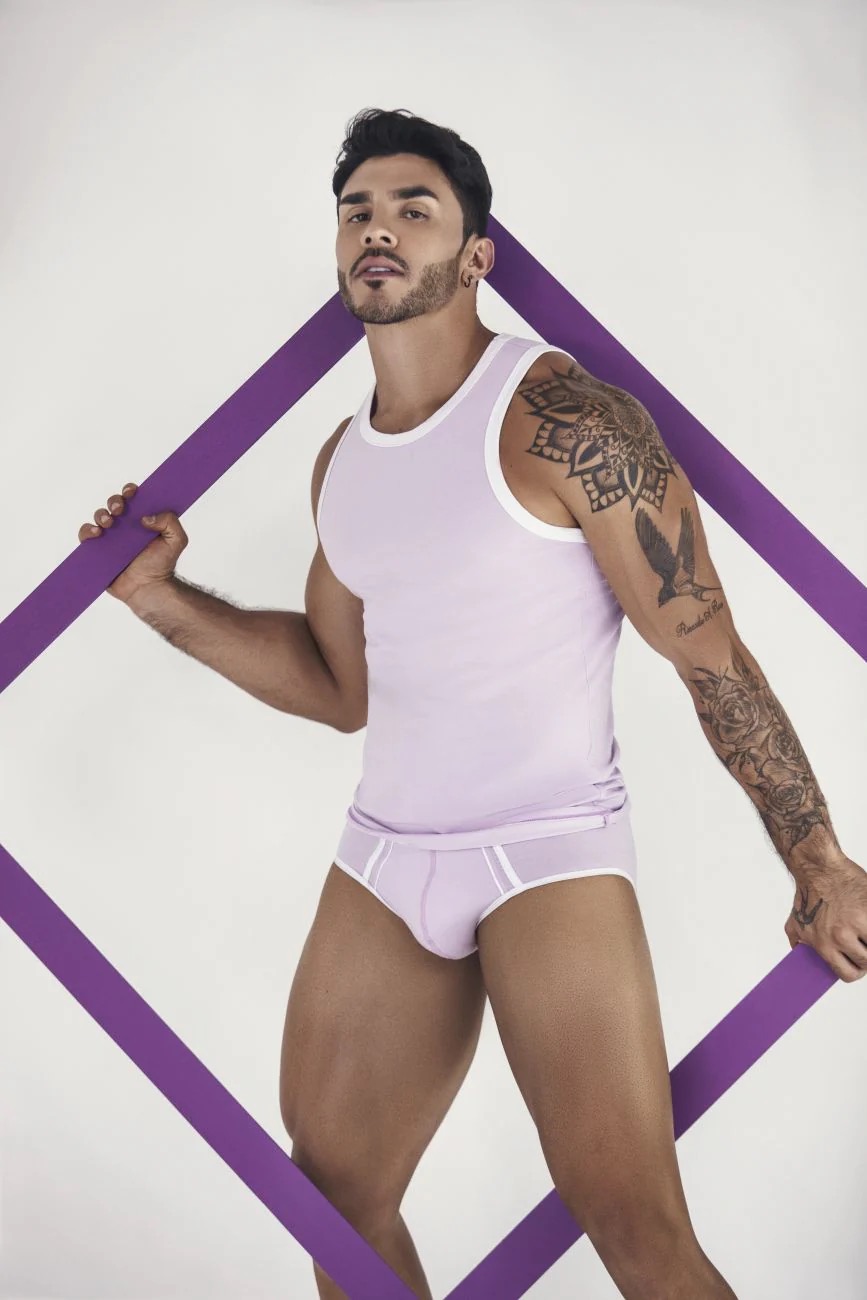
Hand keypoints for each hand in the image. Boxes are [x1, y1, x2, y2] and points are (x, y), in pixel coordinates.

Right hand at [78, 482, 187, 603]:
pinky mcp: (98, 551)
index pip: (133, 498)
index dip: (130, 491)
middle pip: (114, 503)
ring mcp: (110, 538)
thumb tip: (146, 517)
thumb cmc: (162, 565)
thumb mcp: (177, 540)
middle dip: (114, 501)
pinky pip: (86, 536)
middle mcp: (125, 526)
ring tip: (109, 523)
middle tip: (120, 509)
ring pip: (99, 516)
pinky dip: (87, 531)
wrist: (149, 589)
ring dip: (101, 514)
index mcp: (142, 519)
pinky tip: (96, 534)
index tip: (132, 492)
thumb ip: (170, 522)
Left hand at [784, 856, 866, 982]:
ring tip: (863, 927)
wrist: (818, 868)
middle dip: (865, 954)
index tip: (857, 962)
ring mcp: (855, 924)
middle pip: (865, 963)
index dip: (854, 969)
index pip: (847, 974)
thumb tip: (800, 955)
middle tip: (863, 942)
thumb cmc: (810, 892)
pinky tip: (866, 916)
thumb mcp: (796, 921)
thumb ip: (798, 942)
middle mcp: (839, 938)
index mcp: (823, 945)